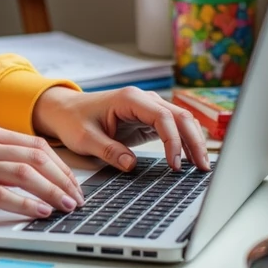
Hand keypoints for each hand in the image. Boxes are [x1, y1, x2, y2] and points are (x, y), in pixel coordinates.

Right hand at [0, 119, 86, 218]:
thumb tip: (16, 171)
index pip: (32, 143)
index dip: (59, 164)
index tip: (71, 181)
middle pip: (37, 156)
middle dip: (63, 178)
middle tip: (77, 197)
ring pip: (26, 173)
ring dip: (53, 191)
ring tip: (67, 206)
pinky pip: (2, 194)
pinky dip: (27, 203)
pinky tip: (41, 211)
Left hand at [32, 86, 210, 172]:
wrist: (65, 110)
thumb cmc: (73, 121)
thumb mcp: (85, 138)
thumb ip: (108, 150)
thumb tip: (132, 165)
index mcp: (129, 99)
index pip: (162, 117)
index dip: (173, 141)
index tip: (175, 165)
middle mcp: (143, 100)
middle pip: (180, 116)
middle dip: (194, 141)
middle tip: (203, 168)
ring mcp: (148, 108)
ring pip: (181, 121)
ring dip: (194, 141)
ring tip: (202, 166)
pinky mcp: (148, 120)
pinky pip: (173, 128)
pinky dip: (184, 142)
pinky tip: (191, 159)